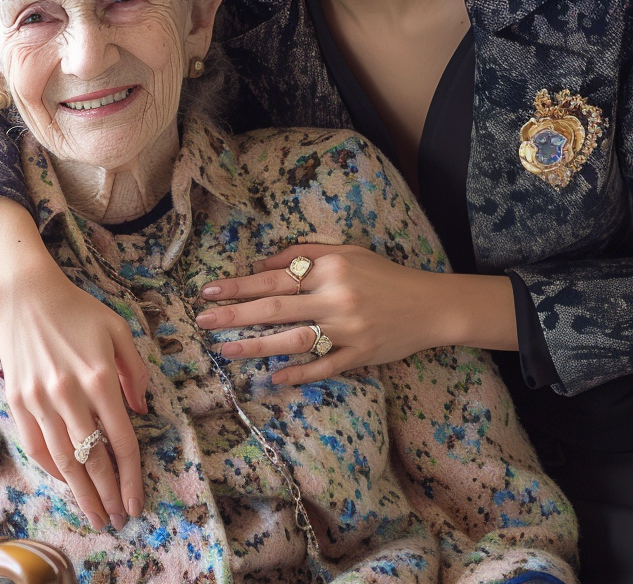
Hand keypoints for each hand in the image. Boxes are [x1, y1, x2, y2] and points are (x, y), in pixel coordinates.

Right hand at [0, 257, 149, 529]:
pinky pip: (36, 446)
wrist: (27, 297)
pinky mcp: (18, 401)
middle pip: (92, 459)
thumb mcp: (119, 330)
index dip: (131, 475)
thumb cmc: (79, 311)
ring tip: (95, 514)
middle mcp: (69, 394)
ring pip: (63, 460)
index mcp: (100, 377)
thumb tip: (140, 411)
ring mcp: (40, 400)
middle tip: (118, 520)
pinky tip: (66, 483)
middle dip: (107, 494)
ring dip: (81, 492)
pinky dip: (52, 469)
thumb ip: (135, 371)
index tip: (137, 500)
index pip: (121, 439)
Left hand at [194, 243, 461, 384]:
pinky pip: (324, 367)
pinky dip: (299, 373)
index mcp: (330, 269)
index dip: (239, 285)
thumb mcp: (346, 252)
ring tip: (225, 350)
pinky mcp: (360, 356)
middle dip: (235, 314)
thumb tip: (261, 264)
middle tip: (203, 321)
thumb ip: (304, 254)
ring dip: (256, 346)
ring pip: (294, 339)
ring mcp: (348, 330)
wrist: (429, 304)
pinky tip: (273, 379)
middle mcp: (336, 298)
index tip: (209, 291)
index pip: (274, 278)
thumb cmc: (383, 275)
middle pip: (276, 308)